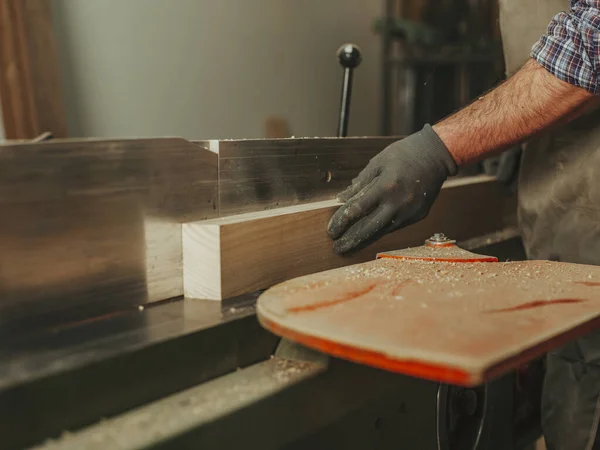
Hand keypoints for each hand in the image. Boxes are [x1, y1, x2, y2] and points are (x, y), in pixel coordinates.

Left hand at [327, 124, 456, 253]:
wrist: (436, 155)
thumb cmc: (404, 154)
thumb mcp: (378, 162)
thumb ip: (360, 183)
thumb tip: (343, 199)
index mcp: (385, 187)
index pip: (357, 210)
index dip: (342, 222)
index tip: (331, 231)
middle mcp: (398, 203)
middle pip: (369, 228)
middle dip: (351, 240)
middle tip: (336, 248)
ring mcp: (409, 212)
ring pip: (382, 232)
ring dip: (364, 240)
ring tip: (349, 247)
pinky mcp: (417, 216)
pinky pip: (394, 227)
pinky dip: (380, 231)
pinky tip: (369, 234)